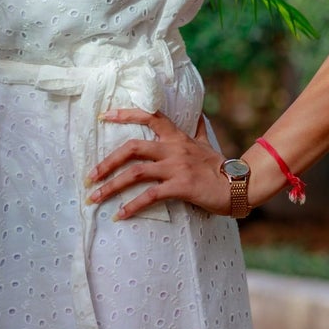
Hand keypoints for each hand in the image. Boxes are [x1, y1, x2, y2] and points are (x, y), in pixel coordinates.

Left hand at [88, 108, 234, 217]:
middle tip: (89, 176)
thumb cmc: (219, 167)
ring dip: (111, 186)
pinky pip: (150, 196)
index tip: (103, 116)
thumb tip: (198, 115)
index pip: (150, 116)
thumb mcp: (206, 143)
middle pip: (132, 148)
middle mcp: (173, 149)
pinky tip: (119, 215)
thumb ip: (197, 129)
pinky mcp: (180, 187)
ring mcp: (176, 168)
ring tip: (95, 198)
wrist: (239, 185)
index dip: (125, 114)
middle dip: (107, 162)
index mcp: (177, 137)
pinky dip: (132, 206)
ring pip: (135, 172)